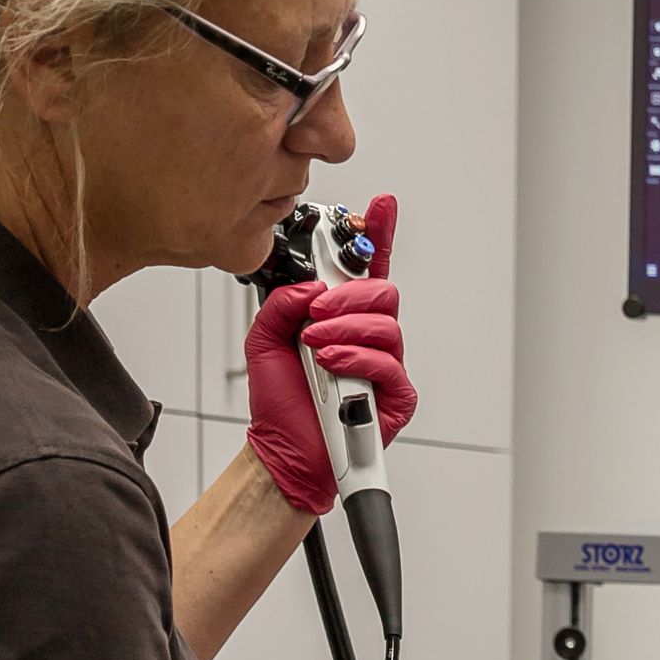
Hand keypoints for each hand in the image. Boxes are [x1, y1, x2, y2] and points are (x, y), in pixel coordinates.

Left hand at [243, 192, 417, 513]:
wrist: (285, 451)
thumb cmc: (281, 402)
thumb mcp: (263, 339)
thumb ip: (280, 304)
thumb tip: (309, 289)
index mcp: (343, 318)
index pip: (367, 271)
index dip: (378, 236)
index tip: (380, 208)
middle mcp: (369, 338)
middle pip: (383, 294)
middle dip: (347, 298)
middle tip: (317, 315)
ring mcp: (385, 366)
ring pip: (386, 326)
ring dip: (345, 330)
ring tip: (316, 346)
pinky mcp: (396, 396)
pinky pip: (388, 364)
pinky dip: (357, 358)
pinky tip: (332, 363)